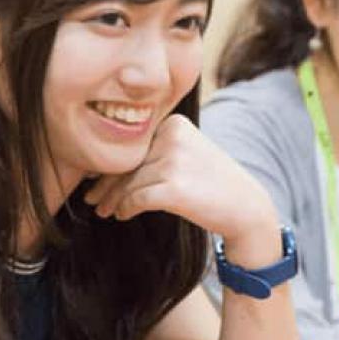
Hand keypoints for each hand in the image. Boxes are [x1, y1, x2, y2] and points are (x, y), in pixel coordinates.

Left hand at [84, 114, 278, 256]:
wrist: (247, 208)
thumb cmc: (215, 184)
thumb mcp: (190, 153)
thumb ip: (156, 152)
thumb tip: (108, 166)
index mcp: (175, 124)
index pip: (134, 146)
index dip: (111, 165)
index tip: (95, 179)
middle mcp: (174, 138)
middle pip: (129, 164)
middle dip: (106, 184)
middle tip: (92, 198)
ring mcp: (174, 162)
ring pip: (129, 183)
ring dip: (112, 200)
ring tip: (104, 211)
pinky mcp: (174, 188)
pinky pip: (136, 199)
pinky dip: (125, 209)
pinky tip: (122, 215)